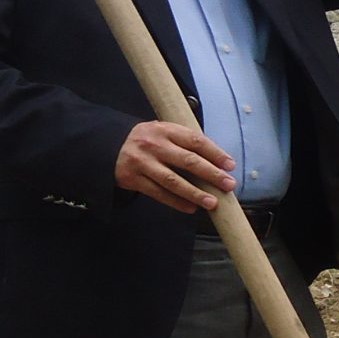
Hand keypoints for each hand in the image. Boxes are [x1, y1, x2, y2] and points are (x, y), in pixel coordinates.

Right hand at [115, 121, 236, 212]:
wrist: (108, 146)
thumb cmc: (147, 141)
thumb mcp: (164, 133)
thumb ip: (185, 142)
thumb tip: (217, 162)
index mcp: (165, 130)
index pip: (195, 141)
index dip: (215, 153)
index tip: (230, 165)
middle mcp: (153, 145)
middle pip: (188, 161)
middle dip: (211, 174)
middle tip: (229, 185)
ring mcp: (142, 162)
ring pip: (173, 181)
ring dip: (195, 193)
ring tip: (212, 202)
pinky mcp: (132, 179)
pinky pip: (158, 193)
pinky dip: (176, 202)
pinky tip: (191, 207)